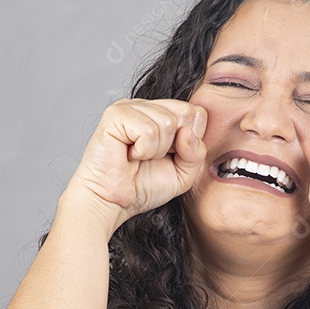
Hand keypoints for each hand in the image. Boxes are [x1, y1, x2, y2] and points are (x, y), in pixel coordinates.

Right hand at [66, 98, 207, 229]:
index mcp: (162, 113)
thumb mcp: (183, 174)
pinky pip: (149, 130)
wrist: (112, 202)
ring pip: (168, 122)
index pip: (197, 113)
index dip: (190, 140)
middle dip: (176, 145)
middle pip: (187, 113)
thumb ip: (197, 153)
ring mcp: (130, 107)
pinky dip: (144, 150)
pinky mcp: (115, 115)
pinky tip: (129, 155)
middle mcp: (146, 106)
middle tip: (153, 157)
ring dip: (157, 150)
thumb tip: (186, 132)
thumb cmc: (141, 187)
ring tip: (139, 157)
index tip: (169, 156)